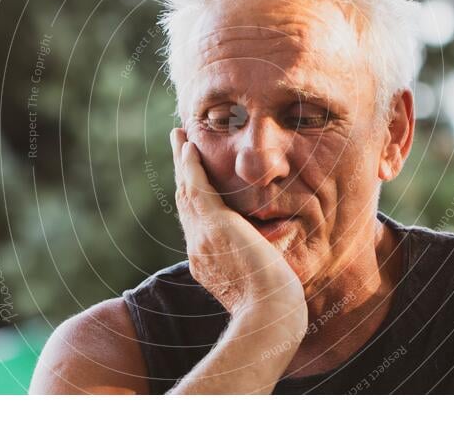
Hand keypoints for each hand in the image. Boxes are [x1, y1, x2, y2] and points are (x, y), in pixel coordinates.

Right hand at [170, 128, 306, 325]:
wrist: (269, 316)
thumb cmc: (275, 308)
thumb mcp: (261, 282)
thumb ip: (258, 265)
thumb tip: (269, 252)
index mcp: (208, 263)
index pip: (196, 223)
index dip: (193, 197)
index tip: (192, 179)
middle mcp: (198, 249)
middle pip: (185, 202)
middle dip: (181, 173)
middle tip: (178, 146)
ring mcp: (202, 238)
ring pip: (186, 190)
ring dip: (181, 161)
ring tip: (179, 137)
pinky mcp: (214, 226)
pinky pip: (197, 187)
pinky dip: (191, 166)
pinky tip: (190, 147)